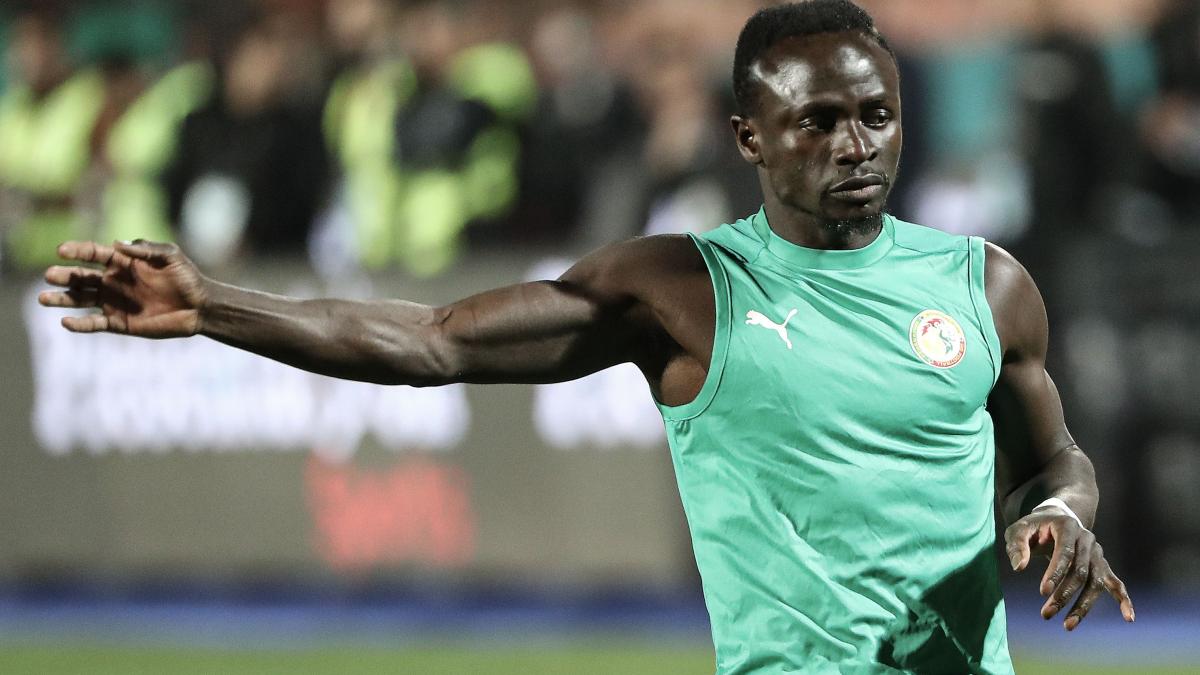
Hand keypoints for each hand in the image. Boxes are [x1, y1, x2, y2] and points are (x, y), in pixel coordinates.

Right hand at [38, 240, 206, 338]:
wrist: (200, 306)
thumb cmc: (187, 277)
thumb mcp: (170, 255)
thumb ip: (144, 249)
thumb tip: (117, 244)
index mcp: (122, 262)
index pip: (92, 253)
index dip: (76, 251)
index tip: (62, 250)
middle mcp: (113, 281)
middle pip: (80, 277)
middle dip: (64, 276)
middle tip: (49, 275)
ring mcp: (114, 302)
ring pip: (80, 300)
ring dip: (62, 300)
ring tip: (43, 298)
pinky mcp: (120, 323)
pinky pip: (95, 324)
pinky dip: (80, 325)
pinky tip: (65, 322)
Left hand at [1005, 508, 1134, 630]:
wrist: (1056, 518)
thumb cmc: (1034, 527)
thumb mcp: (1019, 530)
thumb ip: (1017, 545)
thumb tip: (1019, 567)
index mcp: (1067, 527)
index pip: (1064, 553)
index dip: (1055, 573)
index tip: (1042, 592)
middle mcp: (1087, 539)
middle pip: (1080, 571)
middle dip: (1064, 595)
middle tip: (1046, 614)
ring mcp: (1097, 553)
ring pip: (1096, 582)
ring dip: (1083, 605)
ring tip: (1068, 625)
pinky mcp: (1102, 565)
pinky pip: (1115, 583)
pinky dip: (1123, 600)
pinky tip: (1128, 617)